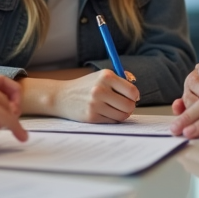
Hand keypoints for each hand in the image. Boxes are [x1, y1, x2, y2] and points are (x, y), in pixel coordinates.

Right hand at [24, 70, 138, 122]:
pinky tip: (104, 113)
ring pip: (122, 115)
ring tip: (114, 109)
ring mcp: (95, 104)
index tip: (132, 98)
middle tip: (124, 106)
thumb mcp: (100, 77)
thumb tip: (136, 94)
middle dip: (129, 107)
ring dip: (121, 114)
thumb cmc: (85, 86)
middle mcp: (100, 89)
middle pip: (129, 105)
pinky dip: (112, 119)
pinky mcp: (92, 116)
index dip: (134, 96)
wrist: (62, 96)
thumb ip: (120, 81)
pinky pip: (112, 121)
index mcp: (105, 76)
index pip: (132, 91)